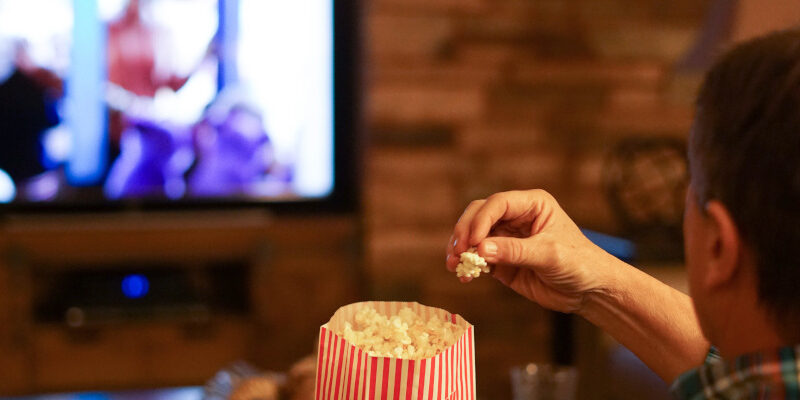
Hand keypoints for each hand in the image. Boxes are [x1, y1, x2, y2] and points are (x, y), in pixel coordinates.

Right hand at [446, 189, 615, 313]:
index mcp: (532, 204)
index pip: (497, 204)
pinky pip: (478, 258)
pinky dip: (468, 265)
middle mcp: (516, 218)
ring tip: (453, 265)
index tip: (473, 242)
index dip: (481, 220)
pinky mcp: (502, 260)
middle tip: (457, 252)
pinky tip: (464, 276)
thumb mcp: (549, 254)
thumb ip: (514, 251)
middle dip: (465, 233)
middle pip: (479, 215)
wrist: (590, 291)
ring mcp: (507, 239)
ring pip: (474, 236)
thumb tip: (480, 250)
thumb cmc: (579, 264)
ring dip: (461, 249)